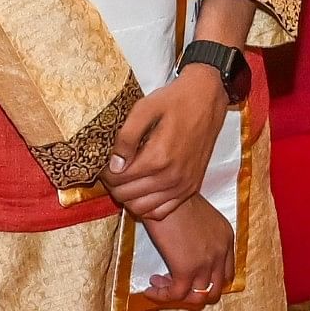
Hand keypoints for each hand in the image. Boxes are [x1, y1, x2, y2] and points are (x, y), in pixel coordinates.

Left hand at [103, 67, 227, 216]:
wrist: (207, 100)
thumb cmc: (174, 101)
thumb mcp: (144, 109)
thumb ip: (126, 138)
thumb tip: (114, 166)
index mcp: (158, 158)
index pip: (118, 180)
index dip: (104, 173)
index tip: (103, 163)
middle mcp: (171, 177)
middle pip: (127, 196)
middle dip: (113, 185)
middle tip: (111, 170)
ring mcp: (183, 186)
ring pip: (142, 208)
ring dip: (128, 196)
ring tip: (125, 179)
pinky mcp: (191, 188)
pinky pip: (162, 211)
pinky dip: (148, 205)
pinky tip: (142, 188)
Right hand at [133, 190, 235, 308]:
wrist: (162, 192)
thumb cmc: (173, 196)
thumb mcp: (199, 215)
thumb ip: (200, 235)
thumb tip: (184, 248)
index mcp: (226, 238)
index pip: (226, 273)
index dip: (208, 280)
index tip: (189, 277)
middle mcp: (221, 252)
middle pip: (216, 289)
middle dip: (195, 292)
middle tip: (174, 284)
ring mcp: (206, 263)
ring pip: (198, 297)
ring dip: (178, 295)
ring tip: (160, 284)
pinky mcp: (186, 269)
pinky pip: (176, 294)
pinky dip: (162, 296)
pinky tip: (151, 289)